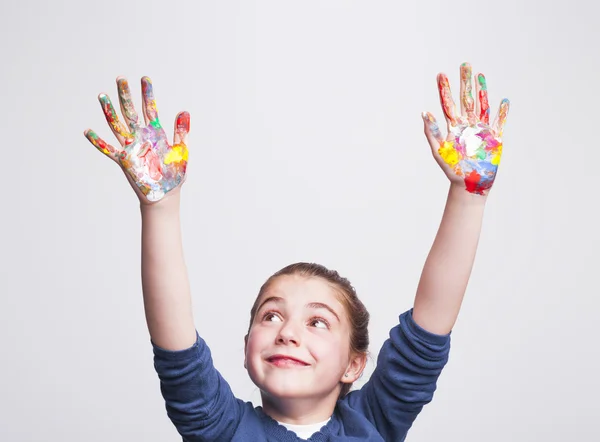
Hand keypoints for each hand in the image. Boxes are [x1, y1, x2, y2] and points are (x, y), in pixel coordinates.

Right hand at [84, 76, 189, 202]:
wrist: (166, 194)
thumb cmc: (174, 175)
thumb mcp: (181, 150)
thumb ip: (181, 131)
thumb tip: (184, 111)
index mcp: (155, 133)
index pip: (149, 108)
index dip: (147, 94)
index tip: (145, 78)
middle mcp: (141, 137)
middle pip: (130, 112)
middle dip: (126, 95)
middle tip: (121, 79)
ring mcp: (131, 148)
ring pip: (117, 125)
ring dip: (109, 111)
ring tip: (102, 95)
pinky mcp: (124, 161)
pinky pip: (108, 150)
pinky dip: (98, 142)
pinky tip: (87, 131)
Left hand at [422, 63, 508, 194]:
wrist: (468, 184)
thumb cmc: (452, 170)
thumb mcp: (439, 151)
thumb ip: (432, 132)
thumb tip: (424, 113)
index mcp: (453, 128)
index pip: (448, 104)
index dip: (444, 90)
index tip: (441, 74)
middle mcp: (467, 126)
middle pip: (466, 99)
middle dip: (465, 82)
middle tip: (465, 64)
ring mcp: (481, 130)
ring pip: (482, 106)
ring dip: (482, 91)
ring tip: (480, 75)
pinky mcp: (494, 138)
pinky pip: (500, 122)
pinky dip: (502, 112)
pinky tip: (503, 101)